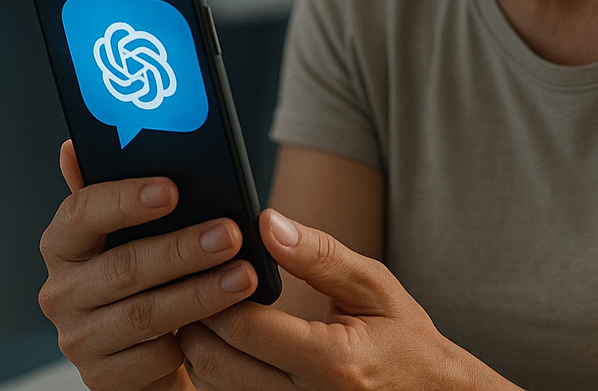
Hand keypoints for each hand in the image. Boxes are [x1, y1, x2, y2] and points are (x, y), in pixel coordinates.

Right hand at [38, 141, 259, 390]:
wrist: (144, 352)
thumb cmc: (144, 277)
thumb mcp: (130, 232)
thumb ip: (113, 190)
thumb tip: (74, 146)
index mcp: (63, 244)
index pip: (80, 213)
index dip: (125, 200)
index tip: (171, 189)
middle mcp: (61, 291)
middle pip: (123, 266)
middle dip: (183, 249)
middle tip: (229, 234)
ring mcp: (78, 338)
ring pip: (145, 313)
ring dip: (200, 294)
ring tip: (244, 276)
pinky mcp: (101, 377)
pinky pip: (153, 357)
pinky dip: (191, 341)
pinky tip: (223, 326)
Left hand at [178, 211, 513, 390]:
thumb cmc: (404, 340)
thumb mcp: (374, 287)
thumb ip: (319, 255)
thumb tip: (265, 223)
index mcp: (331, 362)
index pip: (245, 328)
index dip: (215, 292)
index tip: (208, 264)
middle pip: (215, 365)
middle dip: (195, 322)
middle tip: (193, 285)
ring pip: (214, 388)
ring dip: (201, 350)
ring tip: (206, 311)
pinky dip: (220, 374)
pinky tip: (227, 345)